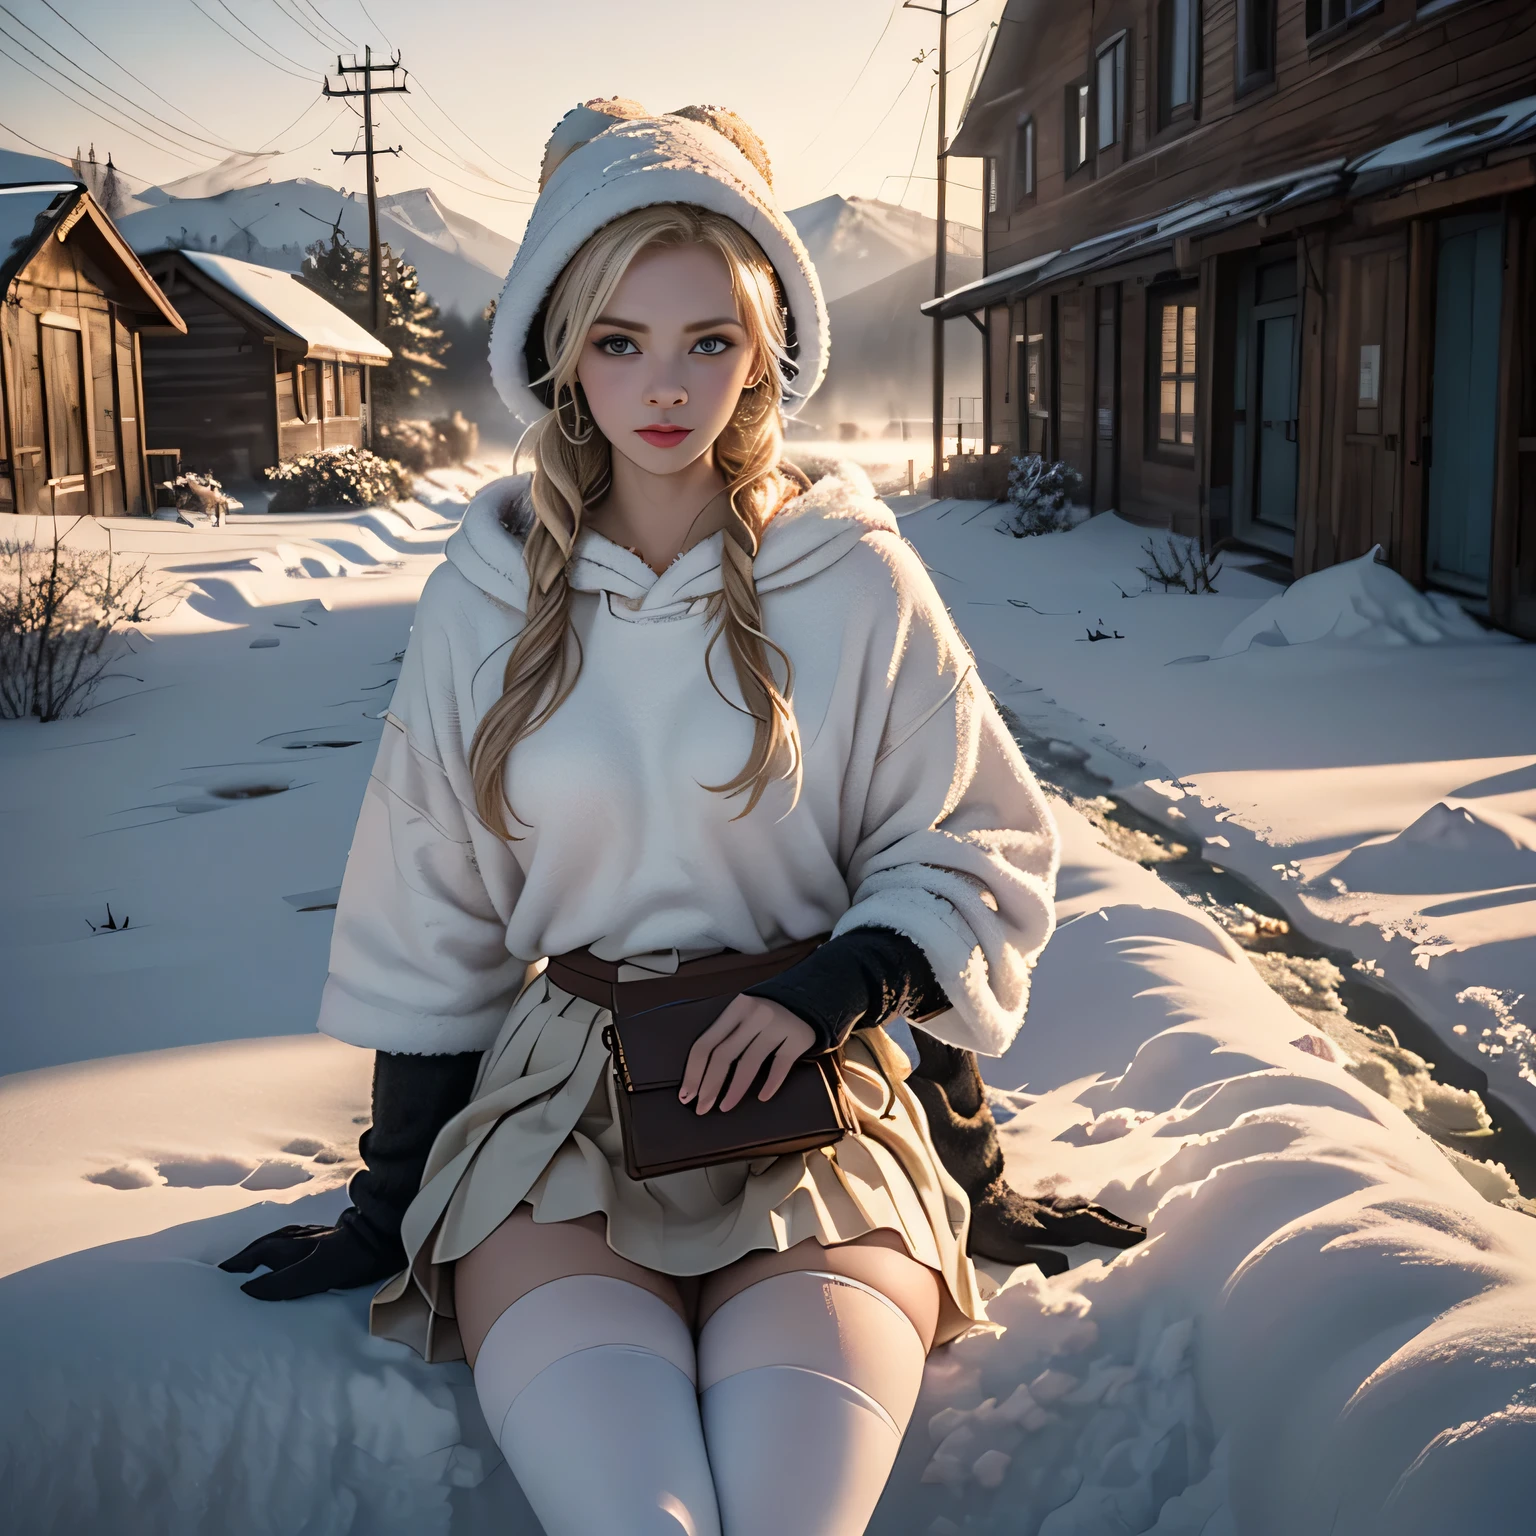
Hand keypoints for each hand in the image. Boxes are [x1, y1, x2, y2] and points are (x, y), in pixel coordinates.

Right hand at [218, 1216, 402, 1300]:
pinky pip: (293, 1242)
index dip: (234, 1266)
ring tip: (251, 1264)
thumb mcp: (313, 1274)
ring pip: (277, 1241)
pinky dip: (280, 1249)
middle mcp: (295, 1237)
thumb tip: (247, 1290)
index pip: (251, 1256)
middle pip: (261, 1246)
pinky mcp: (326, 1236)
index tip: (214, 1277)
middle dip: (243, 1258)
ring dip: (261, 1252)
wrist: (384, 1236)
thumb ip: (281, 1282)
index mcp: (287, 1245)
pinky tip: (287, 1254)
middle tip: (227, 1272)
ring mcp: (312, 1235)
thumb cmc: (348, 1257)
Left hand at [679, 995, 816, 1114]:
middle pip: (724, 1055)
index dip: (693, 1072)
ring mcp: (777, 1026)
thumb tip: (699, 1074)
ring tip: (724, 1107)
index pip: (706, 1043)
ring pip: (749, 1063)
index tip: (686, 1095)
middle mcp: (754, 1015)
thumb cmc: (768, 1011)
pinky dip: (770, 1084)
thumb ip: (727, 1033)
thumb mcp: (745, 1013)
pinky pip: (780, 1066)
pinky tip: (762, 1097)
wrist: (811, 996)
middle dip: (709, 1085)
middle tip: (701, 1109)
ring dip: (734, 1090)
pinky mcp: (798, 1038)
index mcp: (735, 1008)